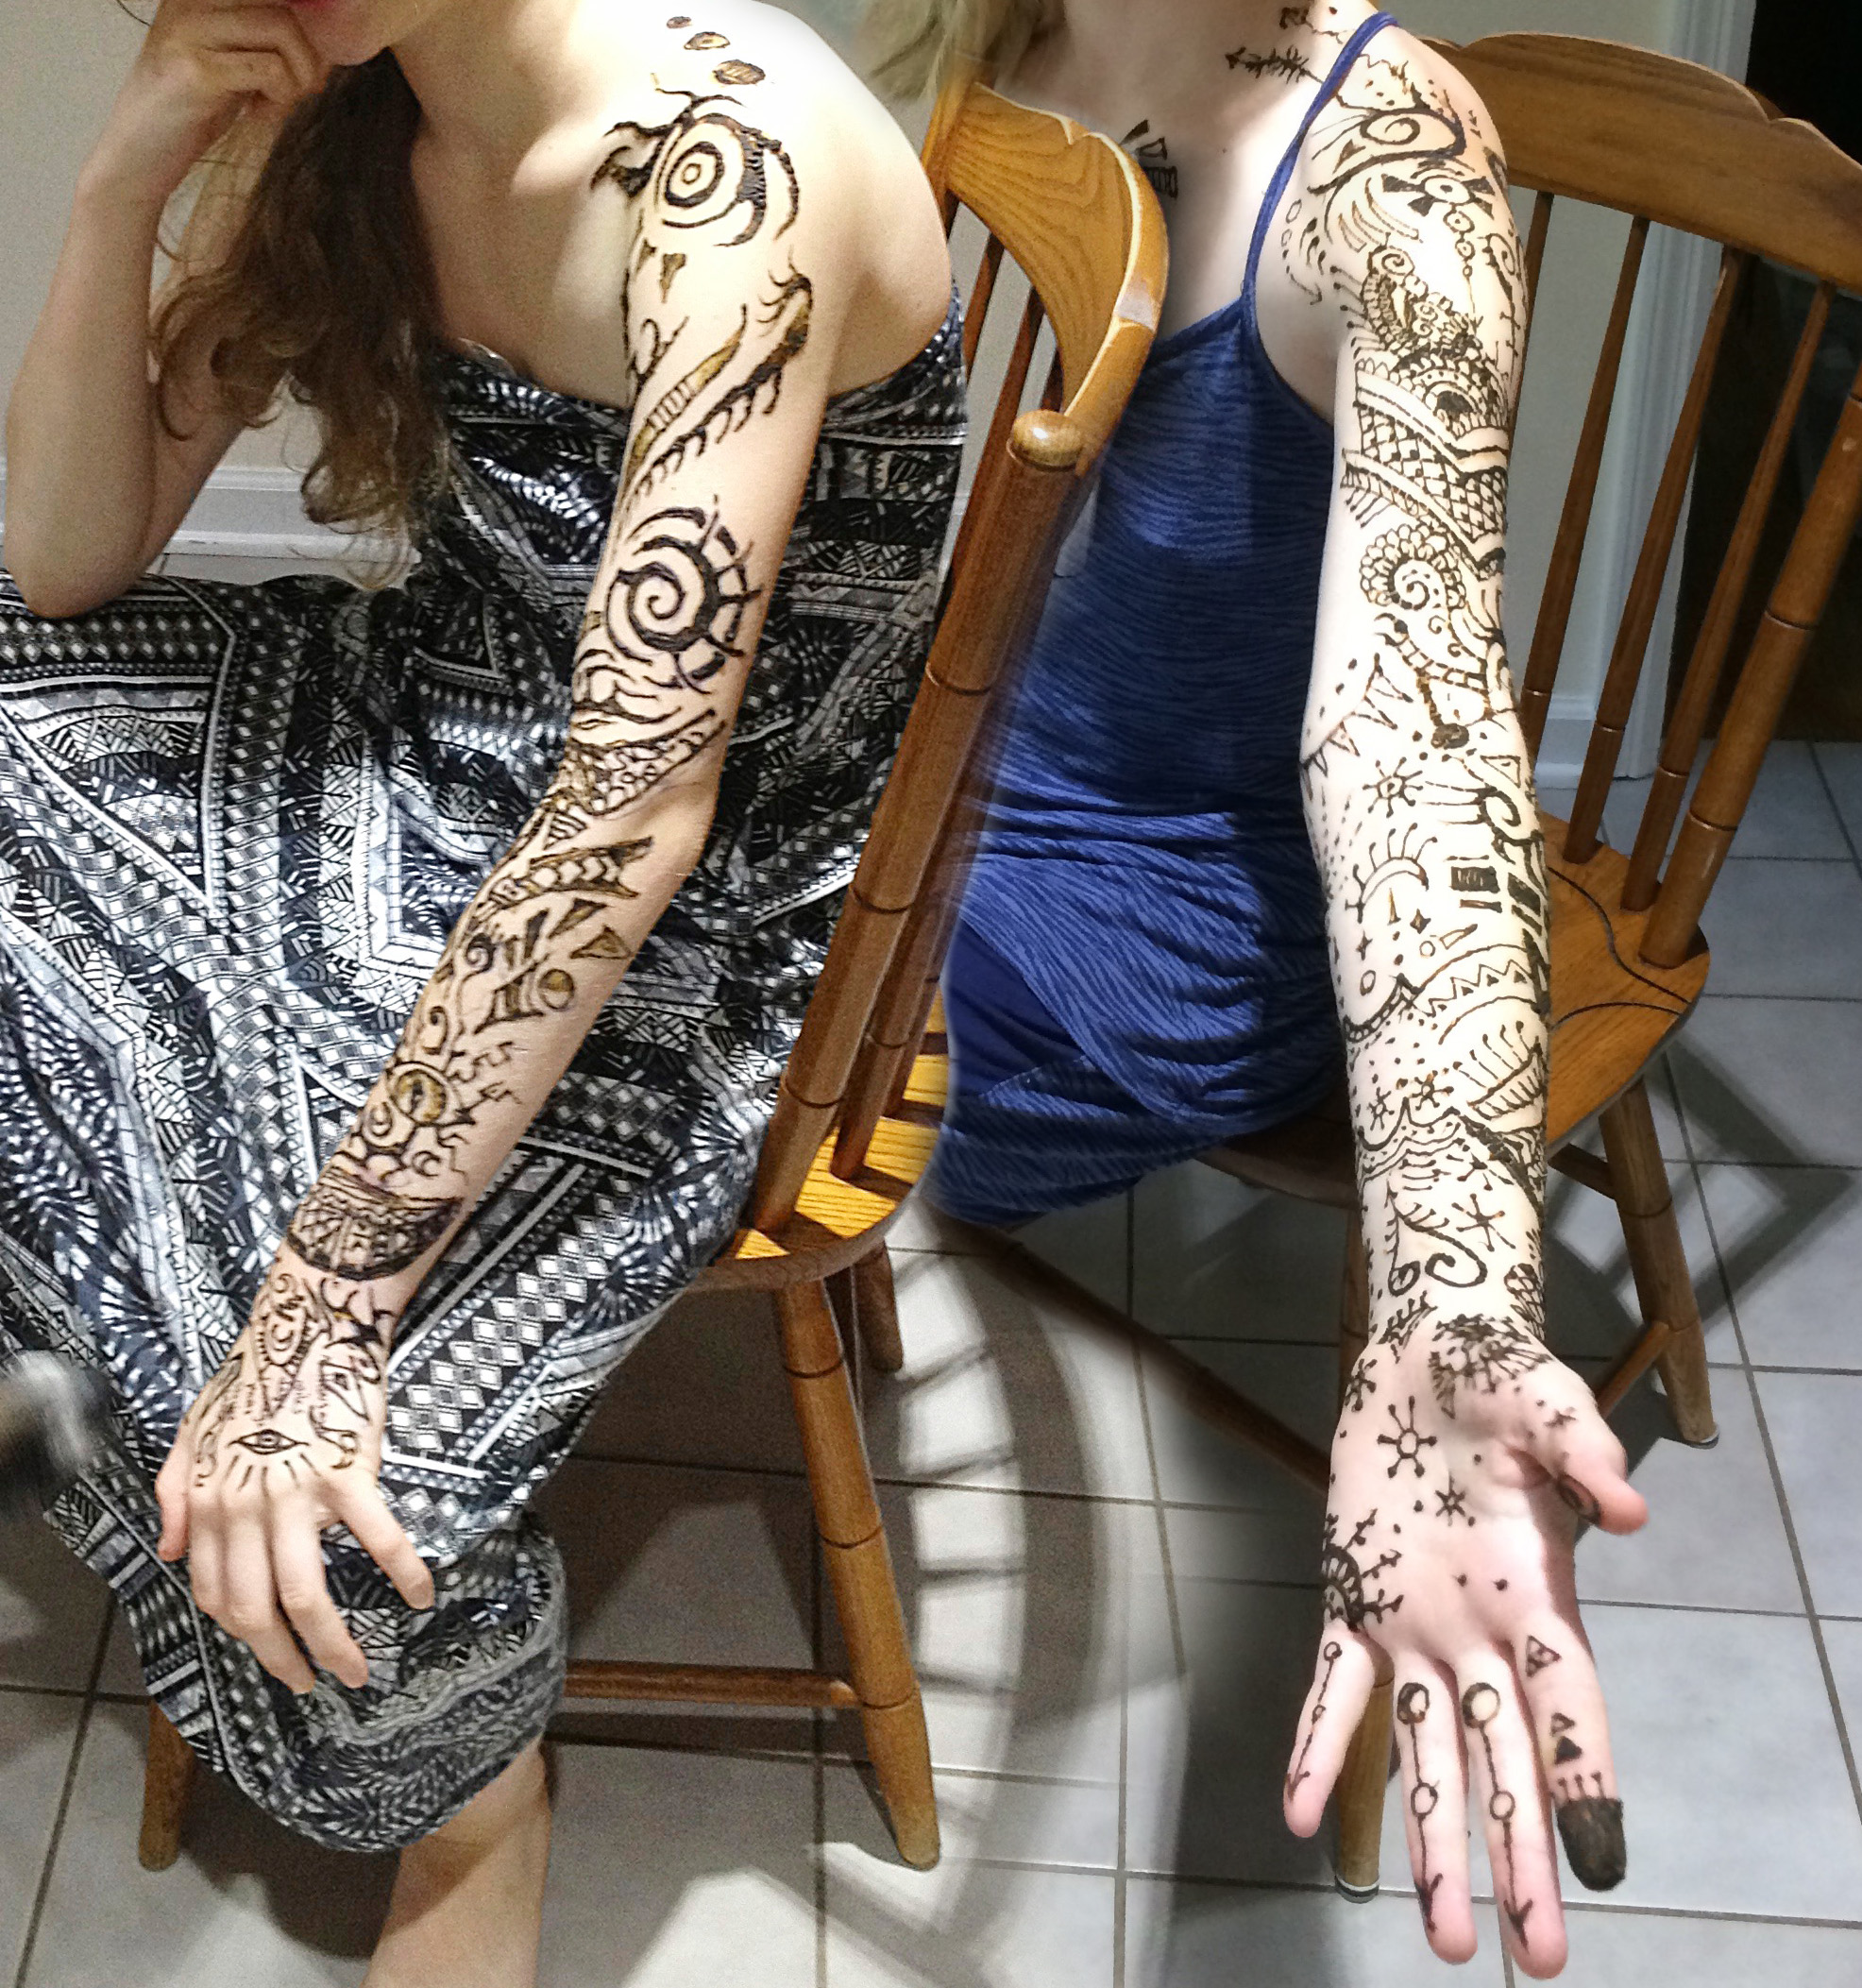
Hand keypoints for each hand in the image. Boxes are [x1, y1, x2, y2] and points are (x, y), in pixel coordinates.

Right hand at [90, 0, 328, 207]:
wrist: (138, 159)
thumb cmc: (191, 115)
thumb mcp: (232, 67)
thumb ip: (265, 44)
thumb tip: (326, 41)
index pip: (273, 0)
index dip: (303, 38)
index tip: (300, 77)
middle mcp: (189, 2)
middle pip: (285, 12)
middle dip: (306, 62)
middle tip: (291, 98)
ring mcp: (188, 31)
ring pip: (283, 31)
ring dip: (295, 80)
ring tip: (271, 108)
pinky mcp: (195, 70)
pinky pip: (271, 71)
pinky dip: (279, 101)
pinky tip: (256, 117)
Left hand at [154, 1258, 433, 1693]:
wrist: (306, 1322)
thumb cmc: (253, 1375)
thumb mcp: (192, 1433)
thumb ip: (172, 1495)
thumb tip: (166, 1554)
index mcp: (207, 1504)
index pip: (216, 1597)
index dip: (245, 1639)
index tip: (274, 1657)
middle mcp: (244, 1508)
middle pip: (259, 1610)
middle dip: (285, 1660)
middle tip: (315, 1683)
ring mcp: (296, 1493)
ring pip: (307, 1595)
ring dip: (333, 1645)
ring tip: (357, 1670)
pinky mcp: (348, 1472)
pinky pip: (379, 1538)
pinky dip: (402, 1574)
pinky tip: (419, 1596)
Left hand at [1282, 1318, 1647, 1978]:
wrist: (1421, 1355)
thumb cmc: (1498, 1381)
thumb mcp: (1546, 1401)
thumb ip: (1585, 1452)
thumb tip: (1628, 1508)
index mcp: (1538, 1597)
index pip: (1567, 1709)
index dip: (1584, 1783)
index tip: (1600, 1867)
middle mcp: (1479, 1634)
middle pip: (1505, 1763)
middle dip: (1519, 1859)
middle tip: (1537, 1960)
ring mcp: (1412, 1627)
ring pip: (1427, 1753)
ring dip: (1432, 1842)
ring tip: (1439, 1938)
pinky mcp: (1351, 1601)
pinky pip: (1333, 1691)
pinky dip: (1318, 1749)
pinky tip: (1303, 1816)